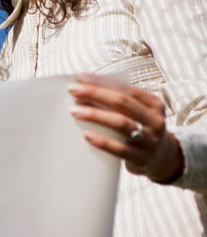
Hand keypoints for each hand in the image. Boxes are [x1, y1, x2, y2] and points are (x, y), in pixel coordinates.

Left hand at [68, 73, 182, 183]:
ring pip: (121, 123)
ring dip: (95, 115)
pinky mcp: (142, 159)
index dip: (101, 81)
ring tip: (74, 111)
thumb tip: (85, 85)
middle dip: (95, 93)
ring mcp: (150, 141)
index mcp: (154, 104)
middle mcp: (154, 121)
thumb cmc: (141, 128)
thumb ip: (120, 100)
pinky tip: (86, 135)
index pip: (125, 88)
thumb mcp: (139, 112)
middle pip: (122, 102)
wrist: (163, 159)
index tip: (79, 77)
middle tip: (73, 90)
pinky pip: (120, 149)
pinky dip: (103, 141)